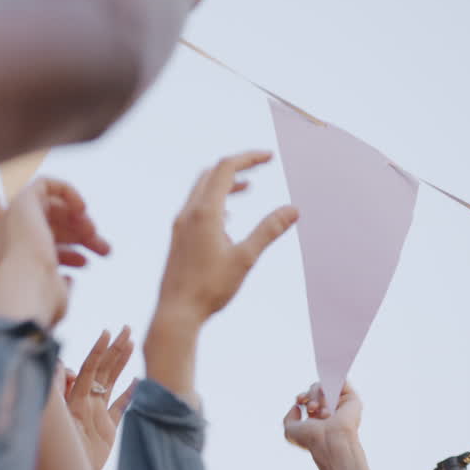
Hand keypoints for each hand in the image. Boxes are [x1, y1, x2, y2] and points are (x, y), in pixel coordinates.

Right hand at [0, 176, 109, 310]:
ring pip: (53, 208)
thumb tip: (70, 280)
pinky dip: (67, 191)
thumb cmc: (38, 299)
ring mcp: (15, 218)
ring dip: (78, 219)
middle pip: (52, 226)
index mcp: (15, 258)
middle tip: (104, 249)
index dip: (70, 253)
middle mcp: (11, 236)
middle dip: (81, 236)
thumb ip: (60, 285)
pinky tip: (82, 209)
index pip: (44, 247)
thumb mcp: (54, 294)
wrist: (25, 287)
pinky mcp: (22, 201)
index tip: (87, 264)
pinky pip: (45, 184)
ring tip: (94, 233)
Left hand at [63, 327, 136, 469]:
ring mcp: (97, 415)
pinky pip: (120, 407)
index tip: (107, 333)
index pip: (89, 369)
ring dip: (122, 362)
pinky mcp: (107, 430)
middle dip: (115, 349)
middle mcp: (86, 403)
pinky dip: (129, 393)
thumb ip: (55, 393)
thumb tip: (57, 363)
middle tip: (128, 328)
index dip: (98, 351)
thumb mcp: (54, 424)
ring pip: (112, 382)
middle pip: (103, 370)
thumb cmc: (56, 456)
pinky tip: (138, 381)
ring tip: (132, 343)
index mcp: (74, 401)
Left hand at [155, 151, 298, 324]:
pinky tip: (228, 218)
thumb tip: (293, 209)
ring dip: (225, 183)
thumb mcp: (245, 258)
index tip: (270, 157)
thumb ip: (269, 231)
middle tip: (260, 165)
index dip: (249, 157)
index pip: (226, 168)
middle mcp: (188, 213)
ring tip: (248, 188)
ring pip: (201, 190)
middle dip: (237, 166)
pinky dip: (214, 201)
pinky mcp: (178, 238)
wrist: (176, 312)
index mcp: (205, 212)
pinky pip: (195, 207)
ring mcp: (180, 225)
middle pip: (211, 173)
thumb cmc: (210, 289)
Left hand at [283, 382, 361, 457]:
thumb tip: (297, 407)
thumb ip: (289, 419)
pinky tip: (329, 397)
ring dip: (320, 396)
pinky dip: (333, 386)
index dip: (302, 396)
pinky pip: (342, 382)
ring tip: (322, 410)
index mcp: (318, 418)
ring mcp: (341, 406)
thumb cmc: (311, 439)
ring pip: (326, 386)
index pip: (309, 399)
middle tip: (312, 408)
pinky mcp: (352, 400)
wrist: (330, 441)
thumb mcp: (290, 431)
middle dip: (311, 396)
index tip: (300, 400)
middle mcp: (330, 411)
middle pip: (316, 390)